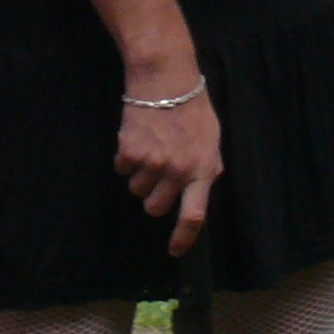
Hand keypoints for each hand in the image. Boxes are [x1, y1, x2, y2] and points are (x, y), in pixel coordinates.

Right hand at [117, 80, 224, 254]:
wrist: (166, 81)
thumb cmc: (193, 109)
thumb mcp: (211, 138)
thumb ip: (207, 166)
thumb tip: (203, 188)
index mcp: (202, 169)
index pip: (195, 214)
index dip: (183, 238)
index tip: (174, 251)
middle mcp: (178, 171)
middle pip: (155, 208)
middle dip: (154, 196)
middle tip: (160, 173)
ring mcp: (152, 163)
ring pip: (136, 190)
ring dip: (141, 175)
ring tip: (152, 147)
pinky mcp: (130, 153)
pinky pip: (122, 170)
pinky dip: (126, 158)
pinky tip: (138, 138)